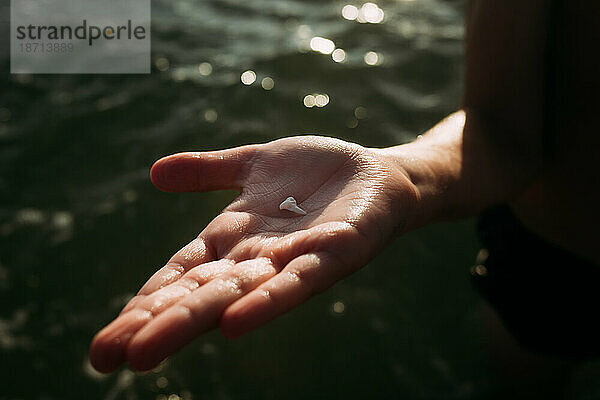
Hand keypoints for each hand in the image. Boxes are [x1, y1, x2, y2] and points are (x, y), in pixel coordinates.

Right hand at [89, 135, 418, 372]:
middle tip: (104, 358)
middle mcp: (257, 257)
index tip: (105, 340)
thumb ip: (208, 172)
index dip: (143, 302)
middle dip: (154, 323)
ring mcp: (294, 260)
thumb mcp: (252, 164)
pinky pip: (297, 282)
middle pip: (198, 294)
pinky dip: (266, 303)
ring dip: (193, 322)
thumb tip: (153, 173)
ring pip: (238, 295)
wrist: (379, 174)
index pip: (179, 275)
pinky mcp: (335, 255)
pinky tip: (235, 324)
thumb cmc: (317, 173)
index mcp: (233, 237)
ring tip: (146, 352)